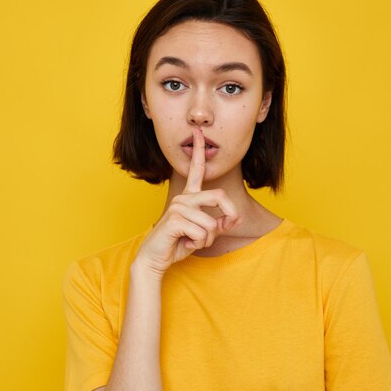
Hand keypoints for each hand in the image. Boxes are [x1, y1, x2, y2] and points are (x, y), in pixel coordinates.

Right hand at [135, 127, 240, 275]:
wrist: (155, 259)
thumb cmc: (177, 245)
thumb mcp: (203, 235)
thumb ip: (218, 225)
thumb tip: (235, 218)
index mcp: (188, 197)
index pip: (196, 170)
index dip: (199, 151)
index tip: (199, 132)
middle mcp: (183, 198)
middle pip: (219, 196)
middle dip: (229, 215)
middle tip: (222, 230)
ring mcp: (178, 207)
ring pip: (211, 223)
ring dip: (207, 240)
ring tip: (192, 242)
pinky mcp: (174, 219)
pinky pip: (202, 233)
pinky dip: (198, 244)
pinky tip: (185, 244)